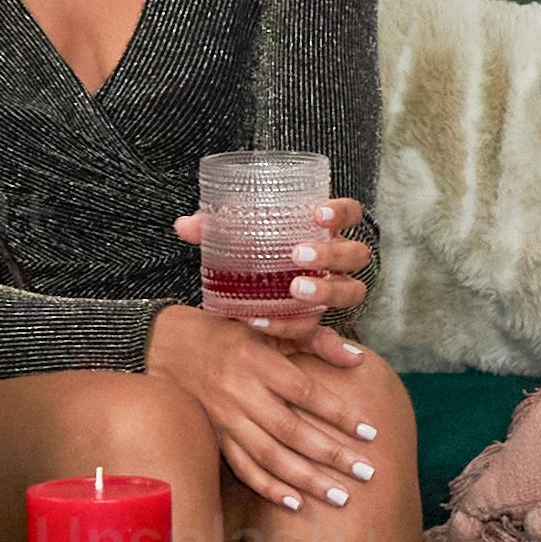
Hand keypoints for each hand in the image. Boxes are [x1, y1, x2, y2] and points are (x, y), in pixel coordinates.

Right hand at [138, 304, 399, 526]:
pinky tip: (296, 504)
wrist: (172, 346)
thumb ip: (315, 339)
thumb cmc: (233, 332)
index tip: (370, 432)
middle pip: (291, 431)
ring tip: (341, 498)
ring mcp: (225, 420)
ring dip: (306, 480)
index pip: (305, 392)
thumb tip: (357, 360)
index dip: (338, 413)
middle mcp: (240, 393)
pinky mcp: (216, 438)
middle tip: (367, 474)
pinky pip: (242, 468)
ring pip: (269, 457)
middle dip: (331, 455)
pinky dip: (269, 488)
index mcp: (257, 361)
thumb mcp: (271, 324)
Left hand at [168, 190, 379, 355]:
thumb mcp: (235, 233)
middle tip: (298, 255)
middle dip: (331, 254)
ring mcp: (332, 290)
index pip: (351, 213)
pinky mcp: (317, 320)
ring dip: (326, 290)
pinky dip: (291, 328)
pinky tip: (261, 321)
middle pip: (355, 255)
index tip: (316, 214)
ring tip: (293, 289)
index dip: (341, 212)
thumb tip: (185, 226)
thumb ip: (213, 227)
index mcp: (325, 230)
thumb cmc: (253, 250)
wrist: (253, 291)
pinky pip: (316, 329)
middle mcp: (337, 260)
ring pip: (351, 291)